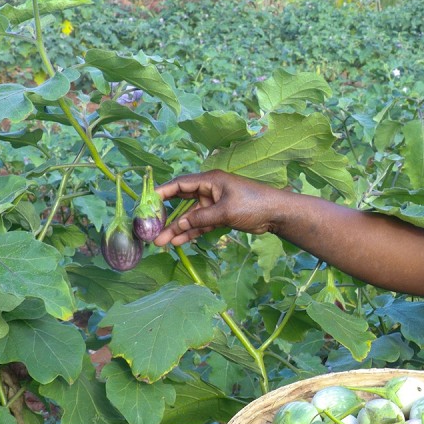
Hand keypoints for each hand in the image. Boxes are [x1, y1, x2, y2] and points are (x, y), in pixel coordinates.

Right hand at [152, 170, 284, 246]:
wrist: (277, 214)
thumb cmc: (253, 204)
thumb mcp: (225, 211)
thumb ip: (201, 217)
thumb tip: (180, 224)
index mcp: (210, 180)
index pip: (180, 184)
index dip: (162, 192)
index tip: (146, 202)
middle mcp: (209, 190)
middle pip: (182, 202)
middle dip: (166, 216)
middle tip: (151, 229)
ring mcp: (214, 204)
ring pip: (190, 217)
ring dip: (177, 229)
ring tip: (161, 243)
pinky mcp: (220, 217)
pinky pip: (201, 224)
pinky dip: (191, 233)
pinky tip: (178, 242)